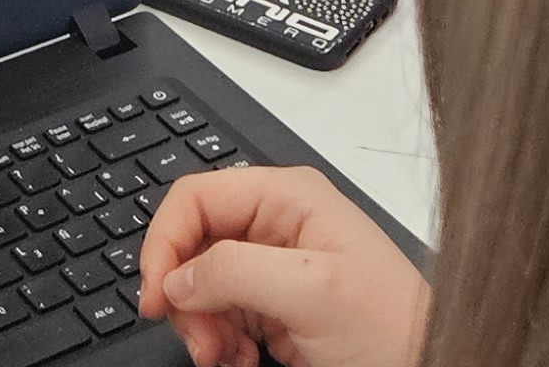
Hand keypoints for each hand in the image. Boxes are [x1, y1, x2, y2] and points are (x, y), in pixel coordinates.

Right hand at [136, 166, 428, 366]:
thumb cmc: (392, 329)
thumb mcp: (311, 292)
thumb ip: (236, 270)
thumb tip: (176, 275)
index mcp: (287, 197)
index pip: (196, 197)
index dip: (165, 243)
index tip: (156, 296)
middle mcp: (277, 224)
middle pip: (193, 244)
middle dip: (185, 294)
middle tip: (199, 339)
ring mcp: (275, 267)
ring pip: (201, 285)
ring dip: (202, 325)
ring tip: (224, 357)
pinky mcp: (276, 306)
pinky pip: (222, 316)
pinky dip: (219, 341)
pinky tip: (240, 359)